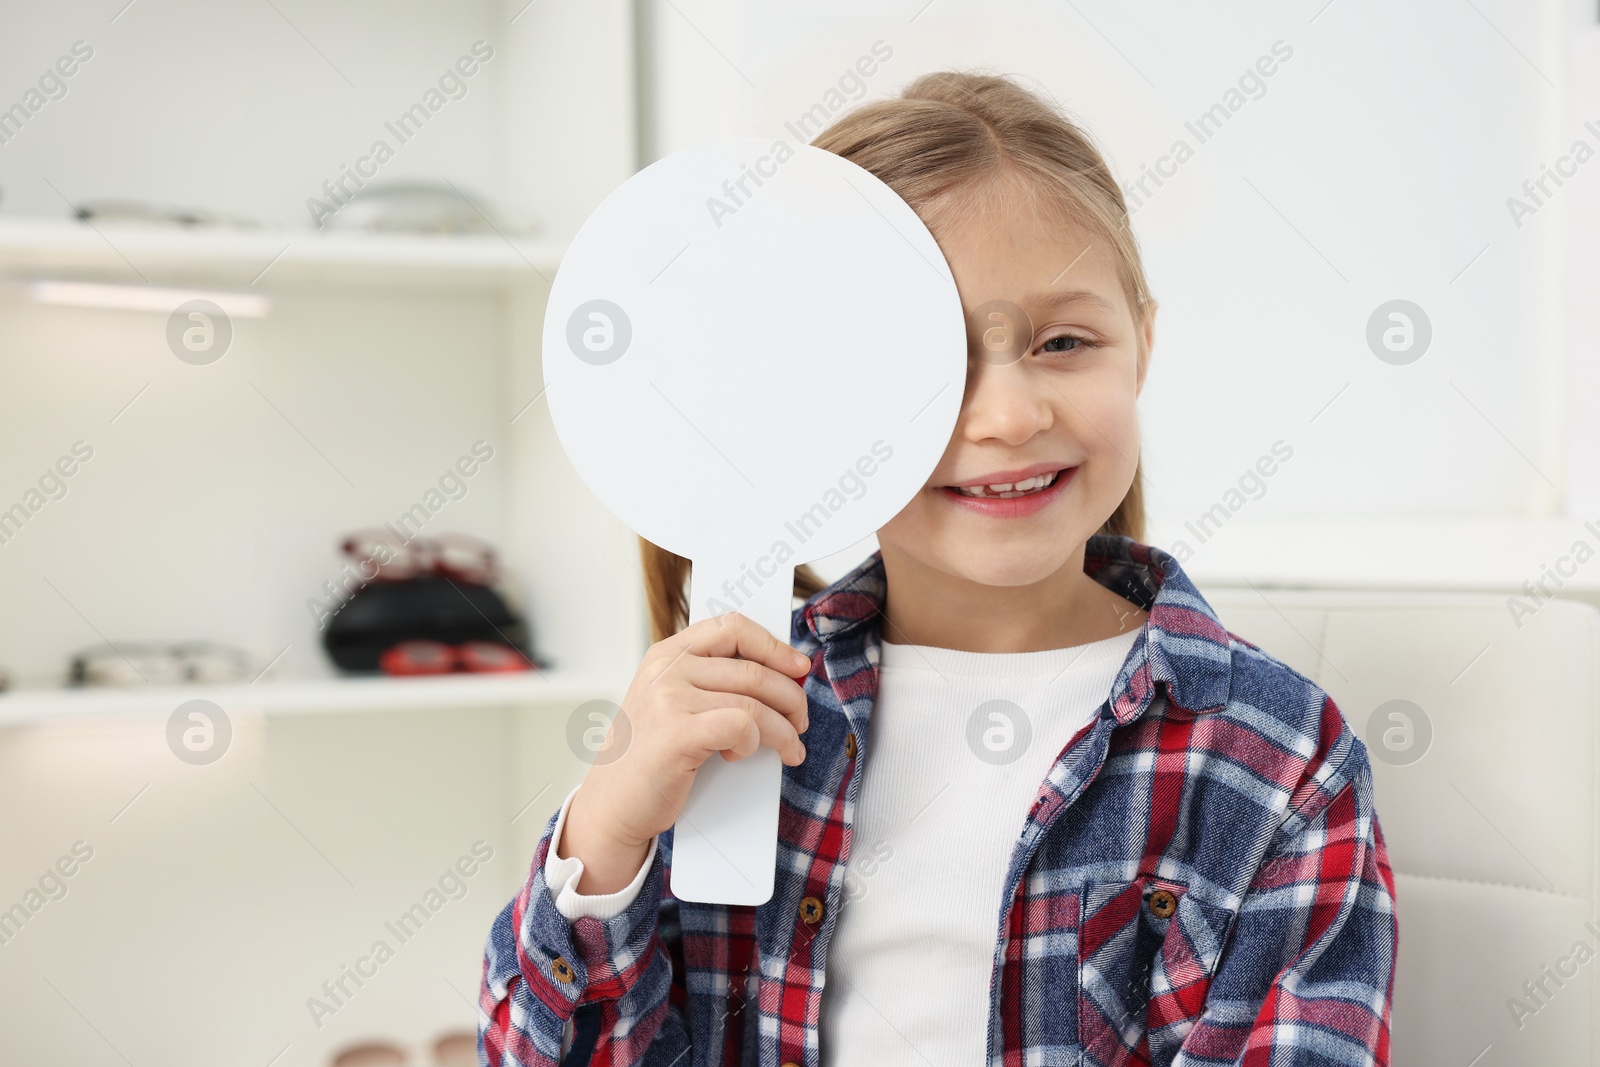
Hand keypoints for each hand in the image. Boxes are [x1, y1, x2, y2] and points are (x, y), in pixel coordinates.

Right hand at [559, 612, 811, 893]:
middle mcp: (666, 669)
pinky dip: (756, 743)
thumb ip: (711, 683)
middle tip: (801, 722)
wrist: (612, 807)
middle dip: (791, 697)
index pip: (732, 627)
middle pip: (753, 669)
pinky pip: (743, 726)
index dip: (774, 646)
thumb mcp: (671, 705)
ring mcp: (668, 698)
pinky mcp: (677, 733)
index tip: (799, 667)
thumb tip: (784, 675)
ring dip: (784, 729)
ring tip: (790, 748)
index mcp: (665, 654)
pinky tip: (742, 756)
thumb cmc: (651, 759)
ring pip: (755, 701)